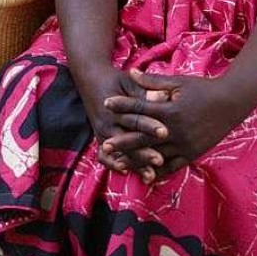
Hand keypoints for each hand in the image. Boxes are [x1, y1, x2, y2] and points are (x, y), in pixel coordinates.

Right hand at [76, 66, 170, 183]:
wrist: (91, 80)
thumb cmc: (115, 80)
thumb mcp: (129, 82)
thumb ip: (145, 92)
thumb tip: (165, 97)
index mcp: (114, 108)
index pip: (134, 119)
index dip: (149, 126)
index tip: (165, 133)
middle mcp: (106, 123)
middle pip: (126, 142)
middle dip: (143, 153)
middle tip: (160, 160)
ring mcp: (102, 133)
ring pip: (118, 153)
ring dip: (134, 165)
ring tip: (150, 175)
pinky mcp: (101, 139)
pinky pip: (106, 157)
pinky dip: (115, 165)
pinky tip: (127, 173)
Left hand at [103, 69, 247, 177]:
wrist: (230, 103)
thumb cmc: (203, 89)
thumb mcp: (178, 82)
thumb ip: (153, 81)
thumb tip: (132, 72)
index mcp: (170, 110)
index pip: (140, 108)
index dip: (122, 105)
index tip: (106, 103)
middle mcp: (175, 131)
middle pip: (143, 137)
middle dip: (123, 141)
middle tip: (105, 144)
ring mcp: (183, 145)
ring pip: (154, 155)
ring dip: (136, 159)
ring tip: (120, 163)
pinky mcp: (191, 154)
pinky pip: (171, 167)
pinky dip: (157, 171)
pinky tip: (145, 174)